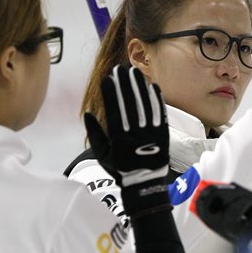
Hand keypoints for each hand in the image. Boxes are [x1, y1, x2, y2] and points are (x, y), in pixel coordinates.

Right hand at [84, 65, 168, 187]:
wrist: (145, 183)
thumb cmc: (121, 169)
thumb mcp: (102, 156)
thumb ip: (95, 134)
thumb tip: (88, 114)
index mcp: (119, 139)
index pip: (114, 111)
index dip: (111, 94)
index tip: (107, 79)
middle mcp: (136, 133)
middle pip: (130, 104)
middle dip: (124, 85)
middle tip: (120, 69)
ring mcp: (151, 132)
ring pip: (145, 105)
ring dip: (140, 87)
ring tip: (134, 72)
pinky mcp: (163, 133)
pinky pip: (160, 113)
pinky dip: (157, 99)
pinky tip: (152, 86)